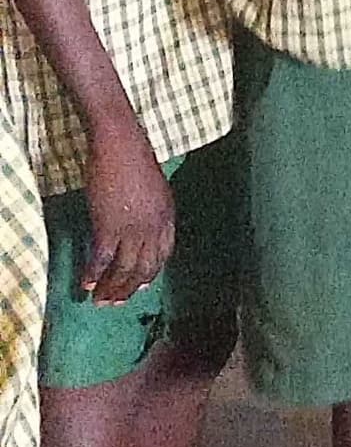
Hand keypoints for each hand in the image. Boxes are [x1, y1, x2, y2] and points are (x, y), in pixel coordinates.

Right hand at [84, 112, 174, 304]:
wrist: (120, 143)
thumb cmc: (133, 157)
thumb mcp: (155, 187)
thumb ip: (152, 209)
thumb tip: (140, 224)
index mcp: (168, 217)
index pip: (163, 255)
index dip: (151, 274)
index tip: (142, 286)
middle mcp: (153, 228)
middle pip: (144, 269)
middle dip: (129, 289)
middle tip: (115, 303)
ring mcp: (132, 229)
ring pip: (124, 270)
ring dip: (111, 289)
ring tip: (100, 301)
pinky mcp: (109, 226)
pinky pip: (102, 260)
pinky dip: (93, 275)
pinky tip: (86, 284)